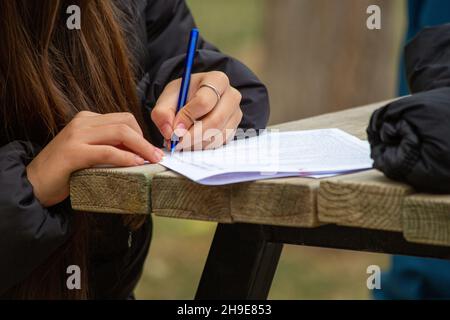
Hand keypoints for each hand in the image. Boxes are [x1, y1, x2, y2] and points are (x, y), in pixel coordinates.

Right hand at [26, 111, 163, 206]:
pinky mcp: (73, 152)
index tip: (151, 150)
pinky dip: (126, 157)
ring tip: (153, 160)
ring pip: (120, 133)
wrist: (33, 183)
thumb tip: (140, 152)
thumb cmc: (66, 171)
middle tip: (157, 156)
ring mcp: (77, 135)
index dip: (142, 134)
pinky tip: (136, 164)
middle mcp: (83, 122)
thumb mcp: (91, 153)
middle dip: (145, 140)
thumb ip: (110, 147)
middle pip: (125, 123)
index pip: (124, 119)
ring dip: (141, 147)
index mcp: (88, 119)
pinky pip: (108, 151)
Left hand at [151, 71, 242, 150]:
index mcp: (216, 80)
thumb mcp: (168, 98)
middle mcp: (231, 95)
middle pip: (216, 120)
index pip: (204, 101)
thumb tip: (170, 132)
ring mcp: (235, 113)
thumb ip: (163, 113)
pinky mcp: (235, 127)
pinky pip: (222, 141)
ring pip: (219, 134)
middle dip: (194, 135)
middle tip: (178, 143)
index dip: (188, 117)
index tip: (175, 128)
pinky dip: (205, 145)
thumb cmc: (183, 96)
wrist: (193, 99)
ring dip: (198, 143)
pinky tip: (194, 142)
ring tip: (183, 142)